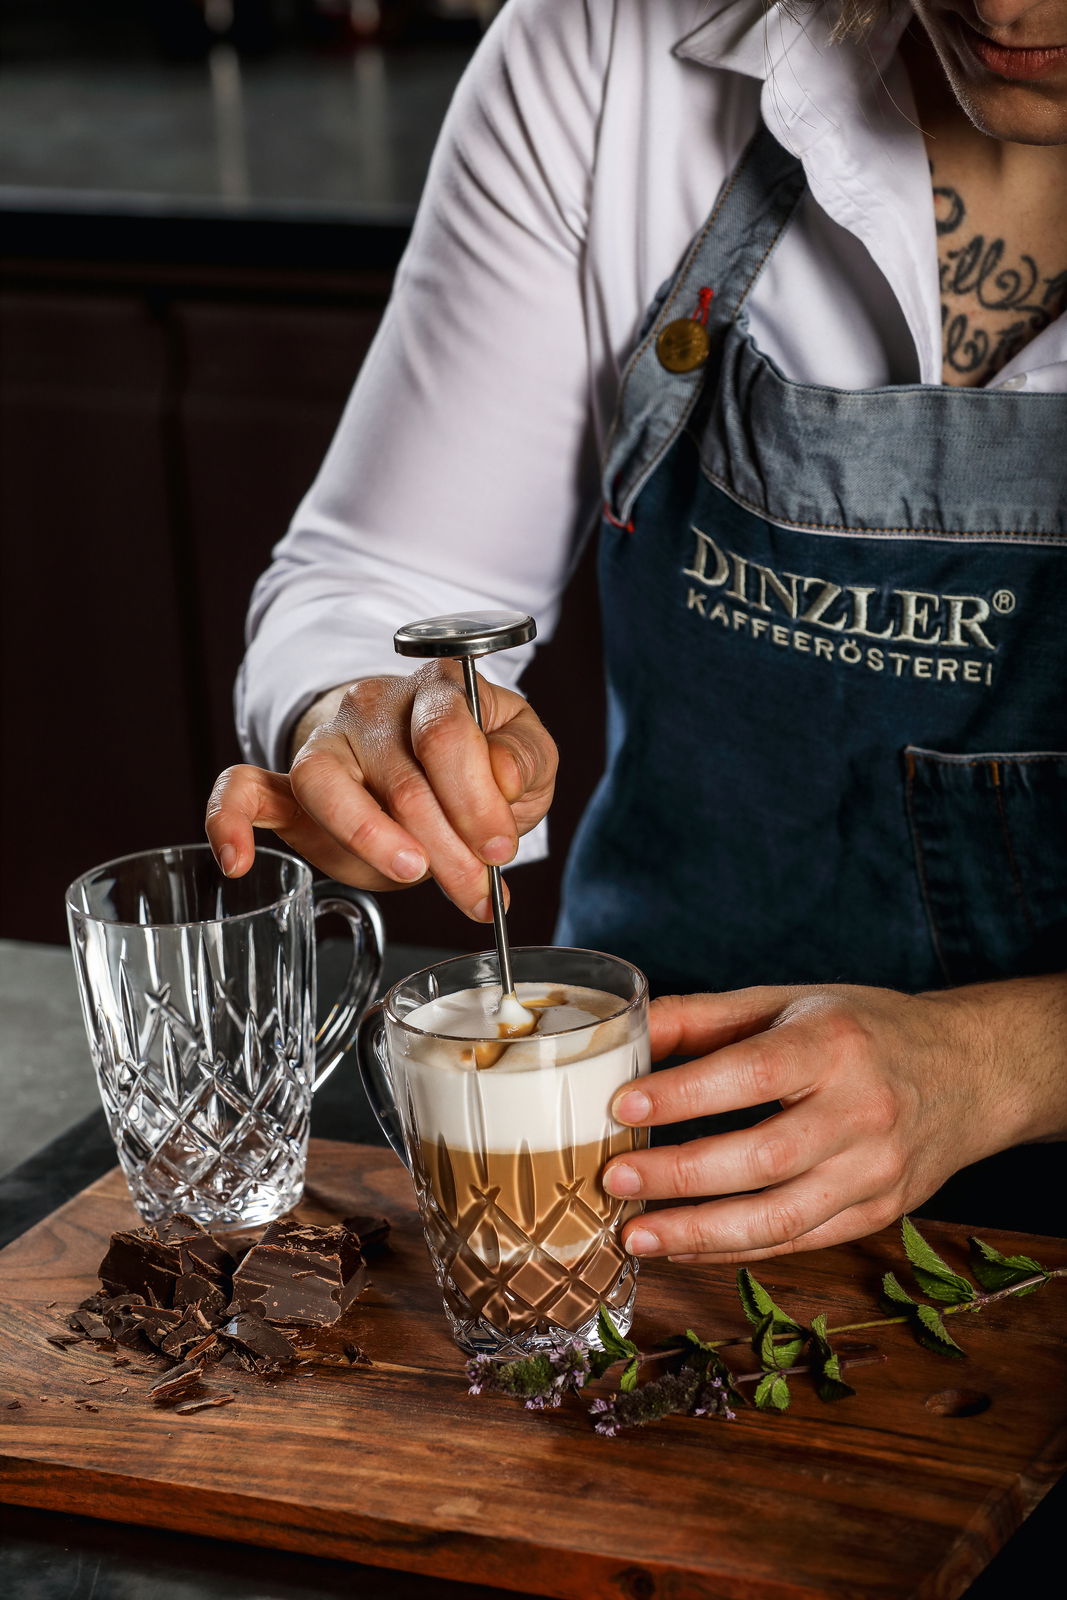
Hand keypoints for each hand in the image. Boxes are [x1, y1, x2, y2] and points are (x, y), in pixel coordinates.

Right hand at [205, 664, 556, 918]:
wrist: (431, 764)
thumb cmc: (481, 756)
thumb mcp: (525, 752)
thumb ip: (524, 759)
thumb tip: (502, 775)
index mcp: (437, 688)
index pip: (446, 737)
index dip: (475, 801)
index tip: (499, 850)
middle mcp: (373, 706)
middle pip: (401, 780)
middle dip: (446, 849)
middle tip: (476, 892)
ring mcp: (327, 744)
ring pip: (326, 787)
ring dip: (370, 838)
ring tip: (408, 871)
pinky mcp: (290, 784)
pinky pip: (243, 789)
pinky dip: (229, 821)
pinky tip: (238, 862)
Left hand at [602, 981, 1050, 1262]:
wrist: (970, 1072)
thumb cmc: (863, 1030)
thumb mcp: (789, 1003)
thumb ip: (704, 1017)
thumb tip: (624, 1031)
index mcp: (835, 1044)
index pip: (752, 1074)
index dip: (685, 1095)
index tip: (622, 1106)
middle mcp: (863, 1110)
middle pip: (762, 1157)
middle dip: (679, 1176)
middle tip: (614, 1178)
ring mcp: (876, 1171)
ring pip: (780, 1217)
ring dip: (699, 1233)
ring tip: (634, 1235)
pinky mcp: (879, 1213)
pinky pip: (797, 1241)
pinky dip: (734, 1249)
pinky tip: (683, 1246)